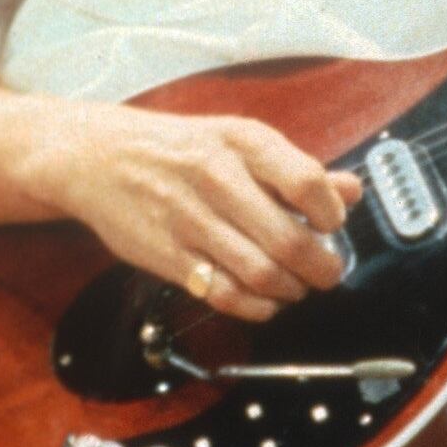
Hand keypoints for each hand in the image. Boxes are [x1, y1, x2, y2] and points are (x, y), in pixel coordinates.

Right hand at [25, 100, 363, 322]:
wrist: (95, 157)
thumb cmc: (174, 148)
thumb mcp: (235, 140)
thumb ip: (295, 168)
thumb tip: (351, 191)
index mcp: (240, 141)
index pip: (307, 182)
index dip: (331, 214)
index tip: (331, 225)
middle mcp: (215, 177)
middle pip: (289, 239)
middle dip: (321, 267)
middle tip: (326, 271)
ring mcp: (189, 219)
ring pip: (261, 274)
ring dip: (290, 290)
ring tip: (294, 286)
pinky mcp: (167, 255)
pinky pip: (225, 295)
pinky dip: (255, 307)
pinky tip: (262, 299)